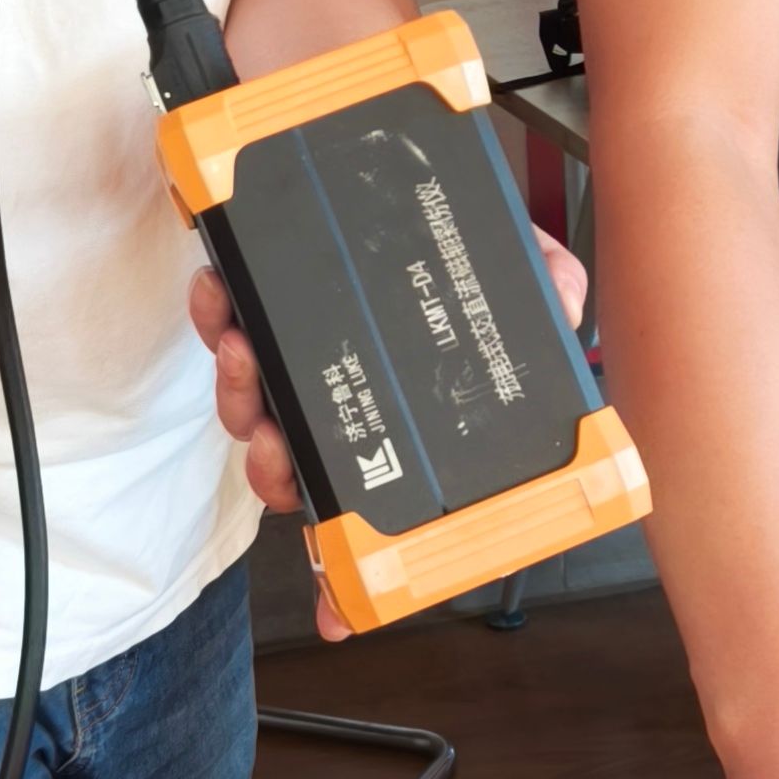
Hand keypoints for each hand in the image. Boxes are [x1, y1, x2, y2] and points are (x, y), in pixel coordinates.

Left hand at [190, 236, 588, 640]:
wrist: (389, 163)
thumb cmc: (453, 232)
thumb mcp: (516, 266)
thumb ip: (546, 290)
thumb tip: (563, 305)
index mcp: (398, 424)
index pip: (374, 512)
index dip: (350, 577)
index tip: (336, 615)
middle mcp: (344, 408)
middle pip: (294, 474)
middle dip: (274, 469)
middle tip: (274, 438)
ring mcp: (294, 368)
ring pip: (251, 413)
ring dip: (239, 396)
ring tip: (244, 351)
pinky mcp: (257, 310)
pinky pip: (225, 332)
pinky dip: (215, 320)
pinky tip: (221, 294)